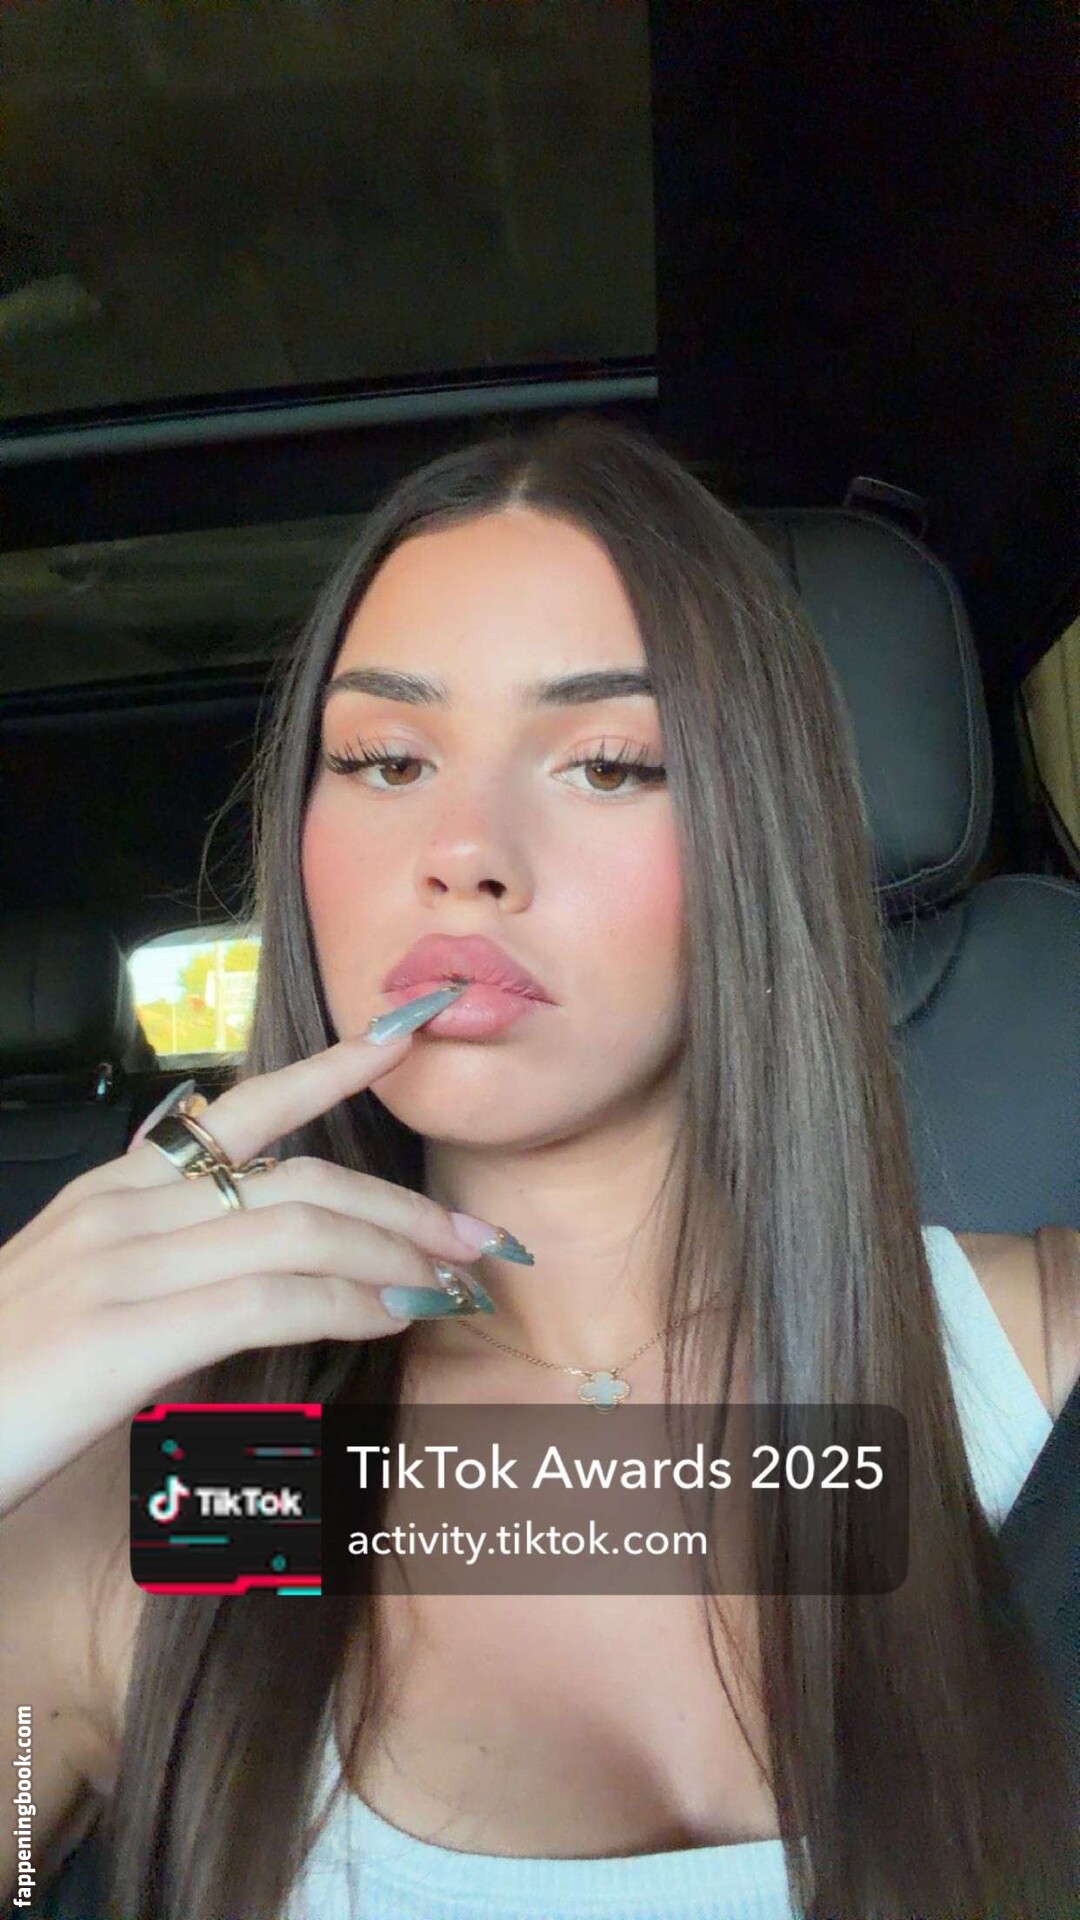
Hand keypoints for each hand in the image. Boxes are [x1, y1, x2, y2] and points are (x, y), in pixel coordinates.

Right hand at [0, 1021, 504, 1517]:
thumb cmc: (2, 1382)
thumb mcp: (81, 1298)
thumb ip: (164, 1267)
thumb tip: (265, 1278)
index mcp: (114, 1191)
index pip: (243, 1109)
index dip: (334, 1068)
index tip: (407, 1033)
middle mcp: (121, 1209)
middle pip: (300, 1179)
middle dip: (402, 1205)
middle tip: (477, 1239)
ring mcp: (121, 1265)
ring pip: (299, 1231)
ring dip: (396, 1256)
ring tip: (455, 1283)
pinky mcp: (124, 1334)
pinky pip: (269, 1299)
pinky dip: (348, 1303)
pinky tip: (391, 1318)